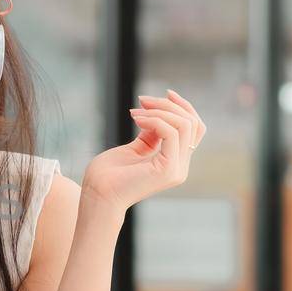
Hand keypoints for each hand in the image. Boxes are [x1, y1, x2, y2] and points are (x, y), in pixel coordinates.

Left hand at [81, 89, 205, 217]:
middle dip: (168, 105)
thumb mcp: (134, 149)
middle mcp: (180, 167)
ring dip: (159, 110)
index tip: (164, 93)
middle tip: (142, 100)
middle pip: (192, 123)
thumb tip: (159, 116)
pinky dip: (154, 120)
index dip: (184, 107)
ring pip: (184, 125)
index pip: (194, 129)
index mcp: (174, 162)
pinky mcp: (167, 170)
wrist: (97, 196)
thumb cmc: (107, 175)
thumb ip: (150, 135)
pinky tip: (136, 120)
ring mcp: (176, 169)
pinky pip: (171, 133)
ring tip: (135, 113)